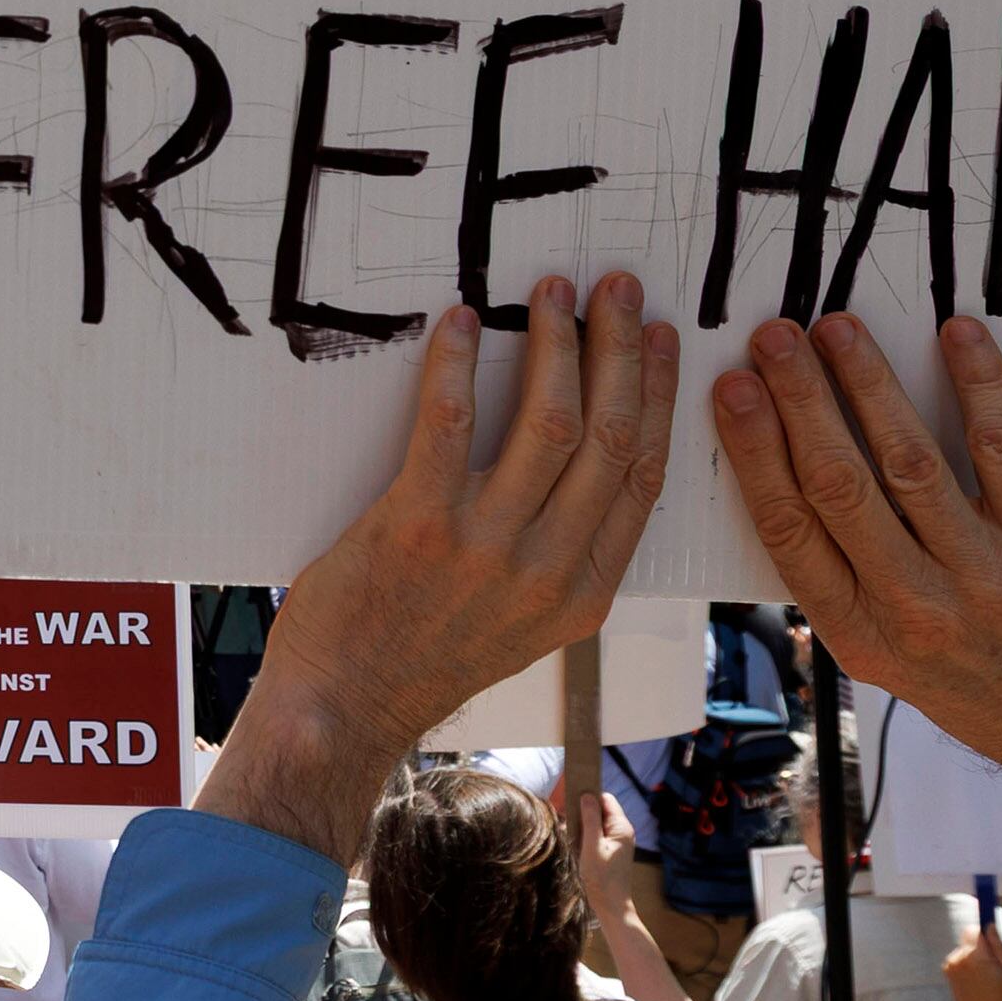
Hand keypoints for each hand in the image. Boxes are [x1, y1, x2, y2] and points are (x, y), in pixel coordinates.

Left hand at [207, 274, 676, 864]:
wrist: (342, 711)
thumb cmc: (422, 660)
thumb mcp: (524, 627)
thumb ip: (559, 561)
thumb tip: (579, 476)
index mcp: (584, 594)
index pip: (644, 478)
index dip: (656, 398)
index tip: (658, 341)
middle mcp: (549, 569)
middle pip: (609, 437)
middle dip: (619, 352)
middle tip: (616, 289)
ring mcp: (486, 546)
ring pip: (549, 421)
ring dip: (557, 344)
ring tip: (552, 292)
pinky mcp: (417, 523)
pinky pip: (449, 422)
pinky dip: (457, 363)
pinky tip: (460, 322)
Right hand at [573, 785, 640, 905]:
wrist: (611, 906)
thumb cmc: (602, 878)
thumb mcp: (592, 846)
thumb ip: (590, 819)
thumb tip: (587, 795)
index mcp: (621, 827)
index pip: (605, 799)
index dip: (589, 798)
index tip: (571, 802)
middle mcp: (622, 831)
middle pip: (601, 810)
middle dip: (583, 813)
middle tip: (567, 821)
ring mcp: (618, 842)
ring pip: (597, 823)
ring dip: (583, 826)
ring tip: (571, 836)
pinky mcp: (612, 851)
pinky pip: (597, 835)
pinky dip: (586, 837)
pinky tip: (577, 846)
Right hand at [708, 315, 1001, 861]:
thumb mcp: (903, 671)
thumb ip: (857, 594)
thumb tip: (801, 498)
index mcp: (863, 638)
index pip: (787, 530)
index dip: (753, 453)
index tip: (729, 390)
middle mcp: (915, 611)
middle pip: (836, 485)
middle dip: (797, 400)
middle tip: (772, 335)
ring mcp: (986, 580)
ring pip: (907, 461)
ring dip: (866, 383)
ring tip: (837, 327)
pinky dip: (979, 386)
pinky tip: (958, 336)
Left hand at [943, 924, 1001, 1000]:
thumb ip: (998, 946)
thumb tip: (989, 924)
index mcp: (975, 955)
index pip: (976, 927)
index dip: (985, 926)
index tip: (989, 916)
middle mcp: (958, 957)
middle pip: (971, 937)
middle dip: (983, 945)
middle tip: (998, 966)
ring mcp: (951, 965)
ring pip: (967, 949)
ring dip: (977, 957)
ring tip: (990, 980)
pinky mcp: (948, 974)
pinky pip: (961, 960)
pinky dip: (970, 966)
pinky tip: (980, 984)